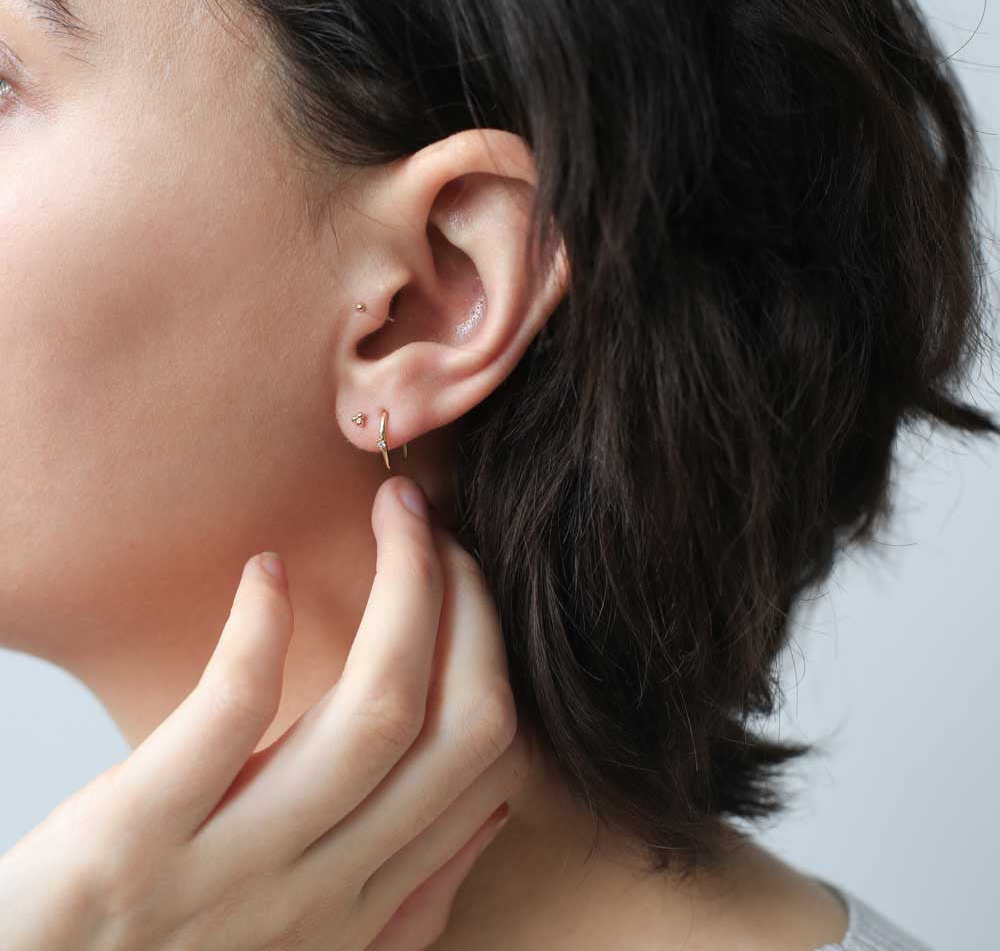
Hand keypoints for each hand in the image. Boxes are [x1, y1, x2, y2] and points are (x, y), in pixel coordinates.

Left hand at [0, 475, 534, 950]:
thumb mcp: (313, 944)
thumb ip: (411, 893)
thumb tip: (495, 808)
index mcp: (364, 900)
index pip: (487, 757)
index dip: (494, 646)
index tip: (465, 581)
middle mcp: (323, 889)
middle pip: (456, 725)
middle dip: (470, 602)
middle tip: (434, 526)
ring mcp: (232, 867)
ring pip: (377, 708)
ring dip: (407, 588)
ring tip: (394, 517)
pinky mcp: (134, 838)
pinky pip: (232, 711)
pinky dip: (262, 627)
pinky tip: (267, 571)